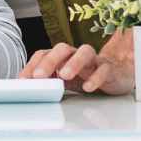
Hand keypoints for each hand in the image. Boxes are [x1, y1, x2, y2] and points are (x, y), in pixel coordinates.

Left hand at [18, 31, 134, 94]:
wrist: (117, 74)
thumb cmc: (86, 76)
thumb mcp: (63, 81)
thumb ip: (48, 83)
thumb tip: (27, 91)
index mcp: (62, 57)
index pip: (44, 54)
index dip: (32, 65)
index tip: (24, 80)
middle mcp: (76, 54)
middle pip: (62, 49)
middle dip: (49, 61)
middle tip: (39, 76)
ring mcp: (94, 60)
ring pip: (85, 52)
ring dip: (73, 63)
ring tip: (65, 75)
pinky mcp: (109, 69)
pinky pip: (103, 69)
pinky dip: (95, 77)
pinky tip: (88, 87)